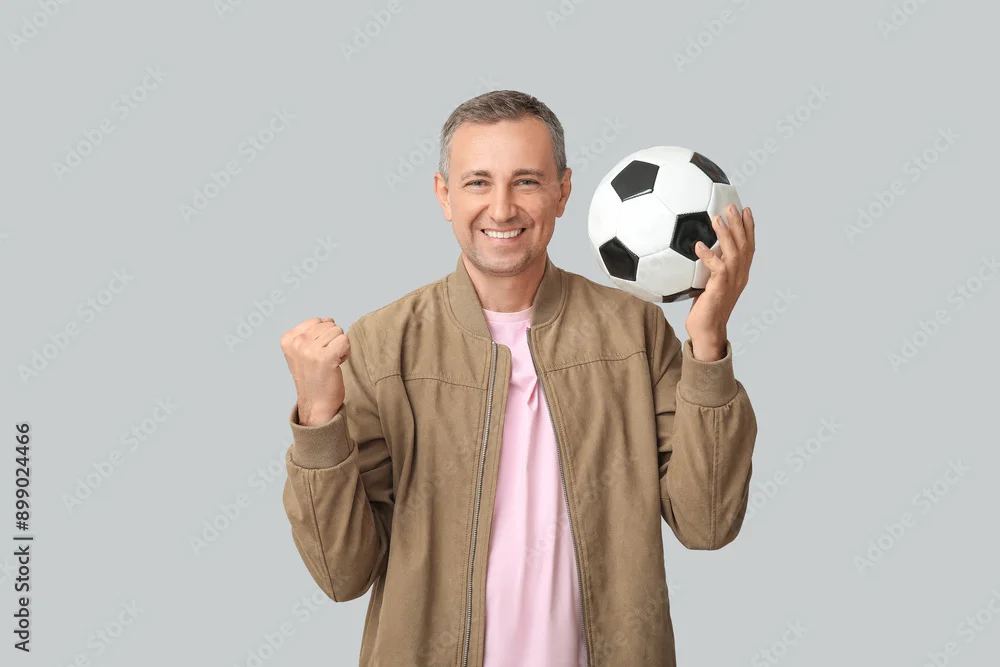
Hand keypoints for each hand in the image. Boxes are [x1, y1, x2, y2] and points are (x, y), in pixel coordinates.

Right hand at [280, 317, 350, 425]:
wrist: (316, 404)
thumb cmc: (314, 378)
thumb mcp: (302, 352)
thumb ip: (311, 333)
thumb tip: (328, 319)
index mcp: (288, 339)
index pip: (317, 320)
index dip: (323, 336)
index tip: (317, 354)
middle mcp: (296, 343)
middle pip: (329, 324)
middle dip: (332, 341)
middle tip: (325, 360)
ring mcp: (309, 350)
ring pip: (339, 332)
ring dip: (339, 347)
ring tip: (330, 363)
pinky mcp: (325, 357)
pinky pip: (345, 341)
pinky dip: (345, 353)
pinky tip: (337, 365)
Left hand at [687, 205, 754, 359]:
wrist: (707, 331)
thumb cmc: (705, 309)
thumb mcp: (709, 284)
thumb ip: (708, 268)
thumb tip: (697, 250)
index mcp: (740, 274)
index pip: (749, 246)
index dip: (749, 228)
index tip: (746, 210)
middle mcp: (740, 276)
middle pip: (744, 245)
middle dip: (740, 224)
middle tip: (732, 206)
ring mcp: (732, 282)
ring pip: (734, 252)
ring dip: (726, 234)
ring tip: (718, 217)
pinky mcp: (720, 288)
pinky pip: (717, 268)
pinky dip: (708, 256)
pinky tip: (699, 246)